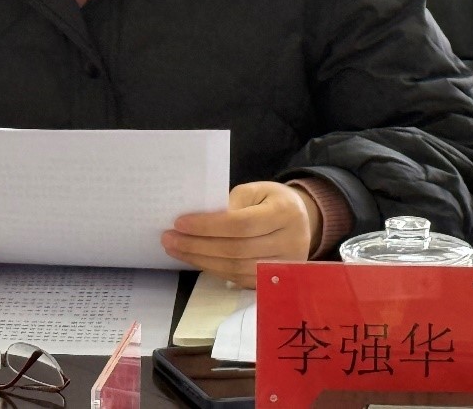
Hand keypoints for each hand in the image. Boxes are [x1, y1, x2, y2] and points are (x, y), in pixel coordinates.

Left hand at [161, 181, 322, 287]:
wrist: (302, 221)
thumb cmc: (272, 201)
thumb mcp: (257, 190)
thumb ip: (232, 202)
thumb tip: (200, 221)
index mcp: (285, 213)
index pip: (241, 224)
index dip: (208, 226)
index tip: (180, 222)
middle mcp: (289, 243)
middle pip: (236, 250)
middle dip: (198, 245)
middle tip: (169, 238)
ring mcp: (283, 267)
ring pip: (235, 269)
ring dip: (200, 260)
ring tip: (176, 249)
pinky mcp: (273, 281)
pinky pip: (238, 279)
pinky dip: (213, 270)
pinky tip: (196, 259)